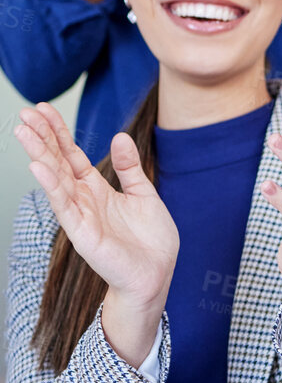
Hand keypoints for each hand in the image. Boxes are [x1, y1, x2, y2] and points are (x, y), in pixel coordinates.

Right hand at [15, 102, 176, 362]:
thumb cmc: (150, 239)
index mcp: (98, 189)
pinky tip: (39, 166)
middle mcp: (84, 199)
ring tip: (23, 131)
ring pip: (56, 179)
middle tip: (25, 112)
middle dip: (43, 137)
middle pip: (59, 162)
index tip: (43, 108)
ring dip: (40, 154)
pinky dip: (52, 185)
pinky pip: (64, 205)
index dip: (58, 132)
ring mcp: (81, 215)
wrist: (157, 273)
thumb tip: (119, 136)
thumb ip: (129, 167)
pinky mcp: (83, 233)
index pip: (72, 155)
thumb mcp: (144, 193)